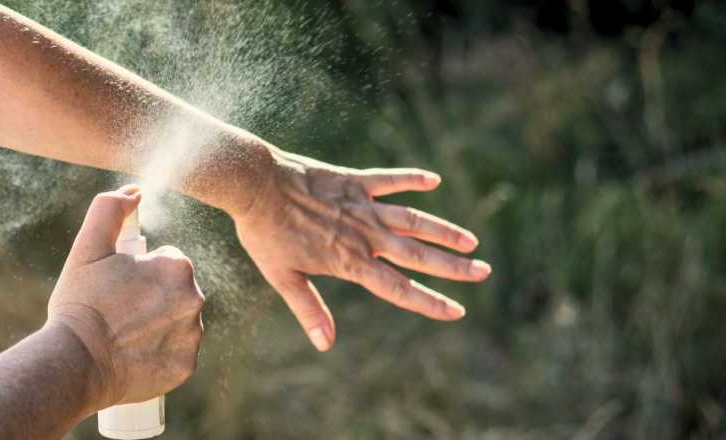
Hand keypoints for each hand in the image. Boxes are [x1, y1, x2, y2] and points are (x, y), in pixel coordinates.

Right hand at [47, 185, 204, 407]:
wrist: (76, 362)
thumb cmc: (81, 302)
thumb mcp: (88, 247)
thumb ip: (110, 209)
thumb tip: (134, 192)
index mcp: (177, 267)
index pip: (166, 261)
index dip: (140, 271)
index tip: (118, 285)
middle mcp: (194, 299)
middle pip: (176, 291)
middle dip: (152, 296)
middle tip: (119, 310)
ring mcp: (192, 336)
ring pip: (179, 321)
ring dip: (159, 323)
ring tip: (125, 334)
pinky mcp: (185, 366)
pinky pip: (177, 353)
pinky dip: (160, 353)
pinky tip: (135, 354)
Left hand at [235, 150, 490, 351]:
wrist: (255, 184)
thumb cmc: (265, 233)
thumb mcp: (283, 277)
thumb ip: (309, 309)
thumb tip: (325, 344)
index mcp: (349, 262)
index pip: (399, 288)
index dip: (430, 302)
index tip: (458, 310)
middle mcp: (364, 235)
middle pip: (418, 254)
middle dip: (454, 267)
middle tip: (484, 272)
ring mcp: (362, 206)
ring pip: (413, 220)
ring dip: (444, 230)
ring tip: (471, 240)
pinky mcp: (354, 181)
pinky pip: (389, 179)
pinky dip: (412, 179)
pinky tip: (434, 180)